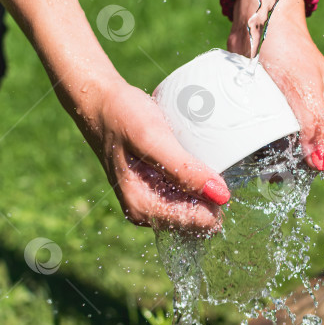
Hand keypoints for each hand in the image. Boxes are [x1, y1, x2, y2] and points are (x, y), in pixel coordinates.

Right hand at [75, 76, 230, 231]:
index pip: (198, 224)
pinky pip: (189, 192)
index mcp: (143, 208)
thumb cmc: (122, 116)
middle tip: (212, 162)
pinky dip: (199, 179)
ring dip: (207, 187)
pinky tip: (198, 160)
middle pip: (199, 219)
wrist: (101, 100)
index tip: (221, 174)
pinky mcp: (158, 187)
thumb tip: (222, 197)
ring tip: (205, 158)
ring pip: (196, 206)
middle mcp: (147, 211)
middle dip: (212, 195)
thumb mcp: (153, 140)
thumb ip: (185, 170)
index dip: (216, 201)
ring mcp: (153, 199)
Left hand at [228, 0, 323, 169]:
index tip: (282, 154)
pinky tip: (250, 138)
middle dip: (287, 156)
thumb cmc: (286, 50)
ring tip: (255, 141)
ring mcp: (302, 117)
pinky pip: (273, 138)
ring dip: (272, 151)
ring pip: (290, 149)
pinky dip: (262, 141)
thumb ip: (314, 128)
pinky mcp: (280, 114)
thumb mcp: (304, 91)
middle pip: (308, 153)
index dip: (306, 156)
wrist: (260, 23)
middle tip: (265, 148)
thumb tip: (321, 165)